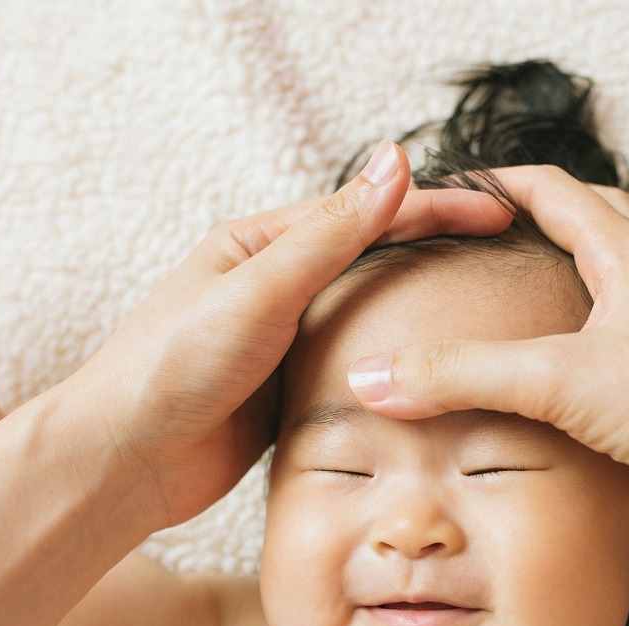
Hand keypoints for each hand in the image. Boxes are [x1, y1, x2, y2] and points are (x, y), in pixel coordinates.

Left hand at [57, 141, 511, 530]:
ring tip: (481, 309)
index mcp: (259, 244)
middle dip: (435, 250)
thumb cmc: (173, 367)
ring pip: (365, 315)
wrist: (125, 462)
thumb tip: (394, 160)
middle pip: (370, 257)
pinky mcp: (286, 393)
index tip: (499, 216)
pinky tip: (427, 371)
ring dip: (418, 307)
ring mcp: (281, 342)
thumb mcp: (259, 290)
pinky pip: (351, 367)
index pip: (365, 213)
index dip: (436, 210)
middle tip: (503, 254)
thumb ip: (330, 234)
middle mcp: (272, 287)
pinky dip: (391, 363)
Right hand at [342, 165, 628, 533]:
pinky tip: (578, 367)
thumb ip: (460, 375)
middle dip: (549, 214)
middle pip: (606, 223)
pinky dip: (597, 333)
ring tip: (535, 289)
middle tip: (499, 224)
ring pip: (626, 282)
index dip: (505, 183)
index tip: (458, 185)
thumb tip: (369, 378)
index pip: (562, 192)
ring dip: (580, 274)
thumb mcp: (555, 382)